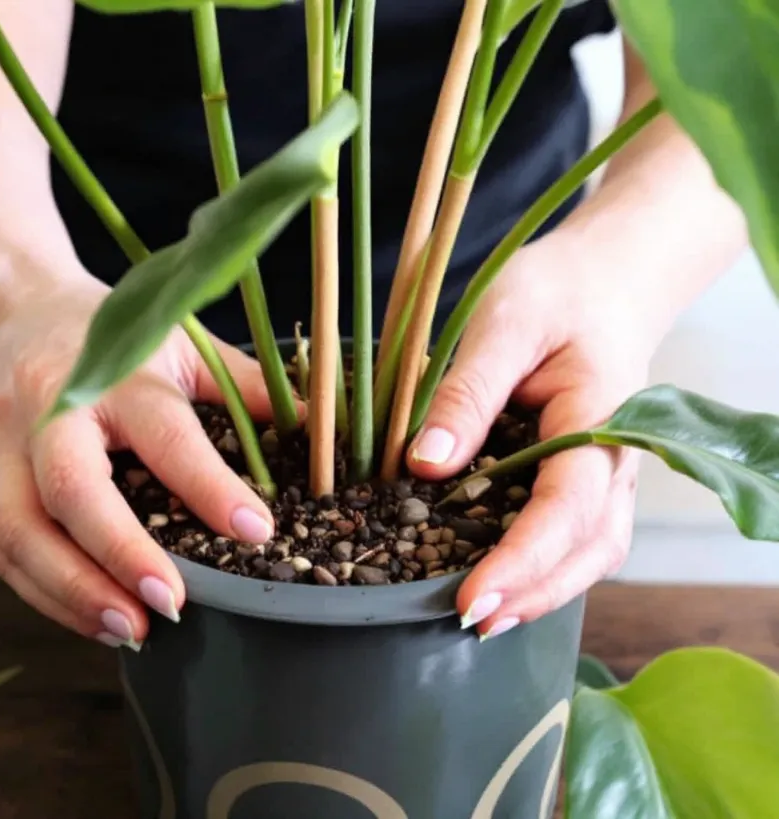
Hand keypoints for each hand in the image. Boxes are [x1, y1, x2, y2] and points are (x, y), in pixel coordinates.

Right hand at [0, 274, 276, 648]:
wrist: (20, 316)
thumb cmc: (113, 336)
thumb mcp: (183, 345)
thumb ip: (243, 385)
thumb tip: (312, 425)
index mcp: (113, 374)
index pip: (165, 436)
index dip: (209, 487)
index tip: (256, 532)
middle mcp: (47, 410)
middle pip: (70, 490)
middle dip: (120, 553)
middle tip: (171, 602)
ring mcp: (2, 447)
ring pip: (21, 534)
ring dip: (74, 592)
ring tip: (133, 629)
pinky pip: (5, 549)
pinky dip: (48, 594)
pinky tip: (96, 616)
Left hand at [407, 238, 656, 638]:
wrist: (601, 282)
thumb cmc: (556, 293)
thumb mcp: (504, 325)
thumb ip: (469, 394)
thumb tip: (426, 466)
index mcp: (601, 419)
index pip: (567, 507)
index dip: (520, 559)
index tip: (471, 598)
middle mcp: (615, 458)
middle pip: (590, 547)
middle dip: (534, 592)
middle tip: (471, 622)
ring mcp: (607, 471)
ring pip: (592, 550)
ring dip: (544, 591)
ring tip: (484, 618)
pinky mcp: (587, 473)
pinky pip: (577, 533)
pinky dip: (545, 567)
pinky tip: (505, 580)